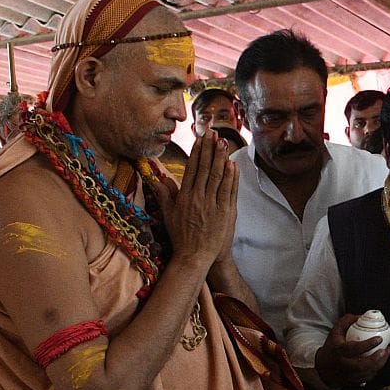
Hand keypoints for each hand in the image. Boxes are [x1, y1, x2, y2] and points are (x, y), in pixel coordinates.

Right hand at [164, 132, 237, 265]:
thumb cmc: (181, 236)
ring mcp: (213, 205)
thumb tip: (157, 178)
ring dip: (221, 158)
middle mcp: (198, 198)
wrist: (195, 257)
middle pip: (205, 168)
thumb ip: (164, 195)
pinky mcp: (225, 213)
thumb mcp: (168, 214)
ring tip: (224, 142)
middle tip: (214, 133)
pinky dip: (231, 177)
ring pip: (218, 177)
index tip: (201, 138)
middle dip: (210, 149)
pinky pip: (229, 191)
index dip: (197, 151)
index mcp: (185, 197)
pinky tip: (233, 165)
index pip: (192, 168)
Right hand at [315, 313, 389, 386]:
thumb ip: (346, 321)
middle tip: (385, 350)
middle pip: (361, 366)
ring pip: (366, 373)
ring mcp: (348, 375)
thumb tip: (361, 316)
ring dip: (379, 364)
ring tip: (386, 353)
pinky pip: (367, 378)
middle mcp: (343, 365)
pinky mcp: (352, 382)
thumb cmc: (331, 348)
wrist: (323, 368)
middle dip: (376, 359)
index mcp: (339, 351)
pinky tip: (380, 362)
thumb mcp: (335, 332)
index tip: (379, 339)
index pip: (354, 349)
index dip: (368, 344)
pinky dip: (375, 370)